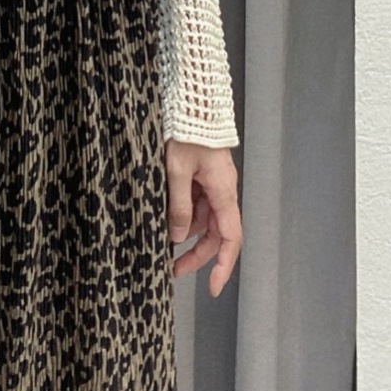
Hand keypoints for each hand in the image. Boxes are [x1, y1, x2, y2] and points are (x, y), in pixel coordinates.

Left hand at [165, 140, 241, 296]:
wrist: (193, 102)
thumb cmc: (187, 132)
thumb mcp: (176, 171)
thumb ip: (179, 205)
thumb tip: (178, 237)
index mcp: (223, 192)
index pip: (230, 239)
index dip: (223, 266)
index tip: (213, 288)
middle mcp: (222, 191)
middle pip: (214, 233)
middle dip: (196, 254)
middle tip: (172, 269)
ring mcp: (213, 183)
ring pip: (203, 218)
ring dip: (185, 233)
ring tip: (161, 242)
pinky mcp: (202, 174)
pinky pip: (196, 202)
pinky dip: (182, 213)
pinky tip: (165, 216)